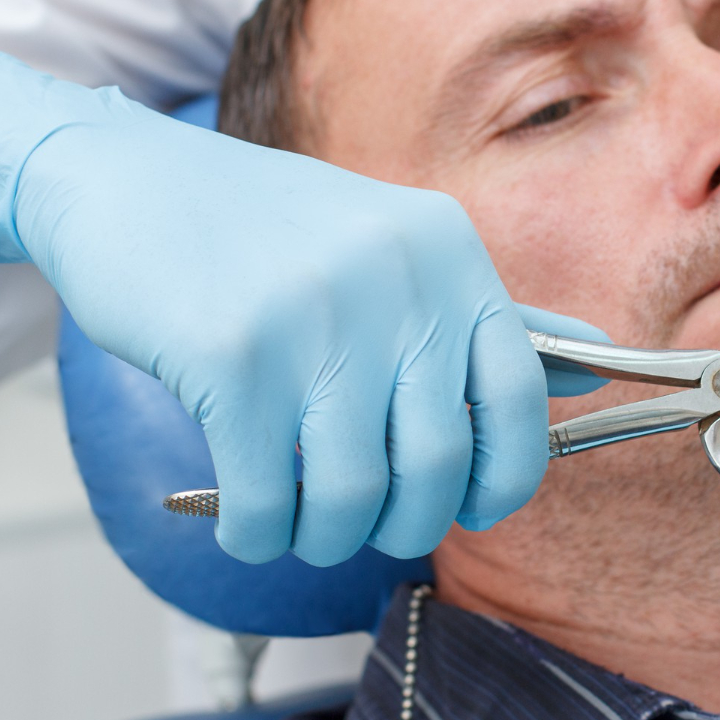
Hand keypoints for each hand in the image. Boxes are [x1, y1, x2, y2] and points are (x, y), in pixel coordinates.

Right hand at [0, 49, 603, 565]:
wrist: (129, 181)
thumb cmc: (271, 236)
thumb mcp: (396, 252)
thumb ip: (488, 318)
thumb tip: (591, 372)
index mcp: (449, 254)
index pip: (521, 393)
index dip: (509, 476)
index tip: (477, 509)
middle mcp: (396, 279)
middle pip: (436, 465)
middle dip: (402, 524)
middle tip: (365, 525)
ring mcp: (315, 314)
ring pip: (352, 495)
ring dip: (325, 538)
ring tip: (300, 525)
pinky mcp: (231, 354)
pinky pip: (267, 498)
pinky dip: (258, 534)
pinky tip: (248, 522)